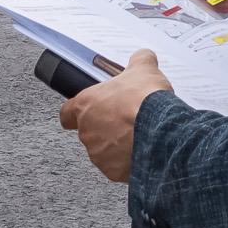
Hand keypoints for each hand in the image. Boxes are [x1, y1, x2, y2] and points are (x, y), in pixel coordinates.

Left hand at [57, 49, 174, 181]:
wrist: (160, 131)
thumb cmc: (144, 100)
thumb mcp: (144, 68)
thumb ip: (139, 60)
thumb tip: (143, 56)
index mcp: (85, 105)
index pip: (66, 113)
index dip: (75, 112)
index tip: (87, 111)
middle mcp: (87, 131)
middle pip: (90, 131)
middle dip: (106, 127)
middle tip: (126, 119)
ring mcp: (98, 153)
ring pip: (103, 150)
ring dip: (117, 144)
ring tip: (138, 134)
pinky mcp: (112, 171)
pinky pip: (118, 166)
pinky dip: (128, 161)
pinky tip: (143, 150)